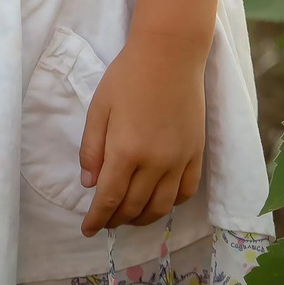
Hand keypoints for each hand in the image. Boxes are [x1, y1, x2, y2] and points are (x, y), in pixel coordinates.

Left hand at [78, 38, 206, 236]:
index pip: (109, 199)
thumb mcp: (99, 108)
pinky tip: (159, 201)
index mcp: (125, 151)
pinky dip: (172, 204)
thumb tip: (90, 184)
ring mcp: (179, 160)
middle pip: (134, 207)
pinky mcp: (196, 153)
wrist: (170, 54)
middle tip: (105, 222)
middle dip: (116, 220)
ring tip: (129, 217)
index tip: (87, 230)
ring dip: (143, 218)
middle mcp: (155, 163)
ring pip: (162, 206)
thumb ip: (92, 148)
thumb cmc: (128, 76)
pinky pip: (186, 191)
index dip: (96, 219)